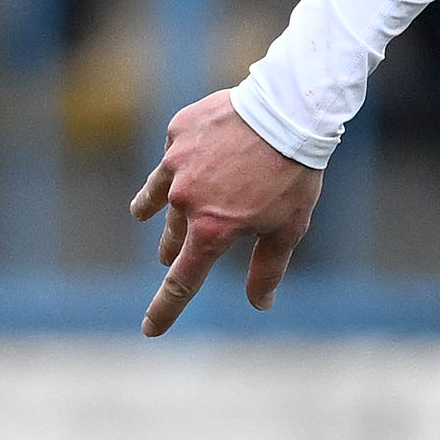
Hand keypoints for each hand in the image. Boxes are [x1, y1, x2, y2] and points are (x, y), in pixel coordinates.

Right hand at [131, 93, 324, 336]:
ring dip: (158, 210)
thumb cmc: (293, 174)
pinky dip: (182, 162)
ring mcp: (176, 164)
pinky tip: (190, 162)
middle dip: (173, 248)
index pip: (182, 281)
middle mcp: (185, 200)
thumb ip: (268, 268)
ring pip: (161, 196)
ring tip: (146, 215)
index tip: (150, 330)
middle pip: (173, 236)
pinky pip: (174, 155)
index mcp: (212, 230)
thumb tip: (261, 305)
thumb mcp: (288, 228)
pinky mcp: (177, 133)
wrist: (288, 110)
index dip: (165, 309)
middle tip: (169, 256)